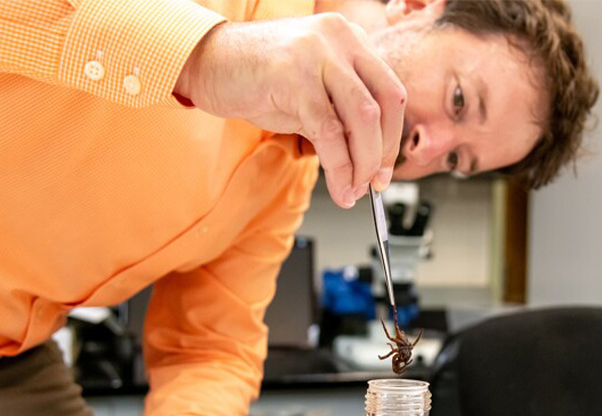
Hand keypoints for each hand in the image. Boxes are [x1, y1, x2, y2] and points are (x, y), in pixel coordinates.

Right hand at [175, 15, 406, 208]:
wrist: (207, 63)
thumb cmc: (258, 78)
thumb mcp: (312, 90)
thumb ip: (342, 113)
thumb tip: (369, 160)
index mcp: (350, 38)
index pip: (391, 93)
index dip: (393, 138)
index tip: (385, 170)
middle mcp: (339, 38)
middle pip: (384, 105)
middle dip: (382, 155)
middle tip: (372, 184)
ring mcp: (317, 54)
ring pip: (361, 119)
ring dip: (362, 165)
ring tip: (353, 191)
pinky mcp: (294, 77)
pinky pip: (328, 131)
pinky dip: (339, 167)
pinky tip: (338, 186)